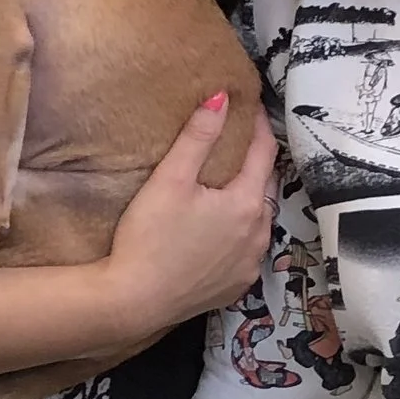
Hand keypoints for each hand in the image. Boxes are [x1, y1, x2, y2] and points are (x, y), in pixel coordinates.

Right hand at [104, 99, 276, 340]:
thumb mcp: (170, 179)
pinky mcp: (236, 286)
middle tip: (242, 142)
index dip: (258, 126)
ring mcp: (249, 264)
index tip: (251, 108)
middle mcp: (259, 235)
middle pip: (266, 187)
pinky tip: (223, 230)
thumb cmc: (148, 238)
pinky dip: (242, 233)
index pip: (264, 153)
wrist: (133, 302)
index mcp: (247, 203)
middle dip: (256, 162)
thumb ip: (198, 136)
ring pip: (260, 220)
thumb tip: (222, 97)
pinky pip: (248, 250)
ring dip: (251, 199)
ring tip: (232, 184)